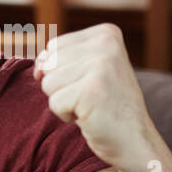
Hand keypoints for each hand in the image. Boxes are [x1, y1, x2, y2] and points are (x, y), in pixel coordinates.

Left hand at [34, 23, 155, 171]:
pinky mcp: (92, 90)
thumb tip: (38, 68)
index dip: (61, 71)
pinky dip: (66, 115)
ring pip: (48, 83)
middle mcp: (107, 43)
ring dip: (63, 101)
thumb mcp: (85, 70)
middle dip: (60, 86)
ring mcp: (101, 65)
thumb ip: (59, 58)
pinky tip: (90, 115)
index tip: (89, 82)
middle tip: (90, 96)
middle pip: (48, 64)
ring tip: (90, 104)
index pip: (53, 47)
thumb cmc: (104, 105)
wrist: (133, 139)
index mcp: (106, 33)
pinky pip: (54, 102)